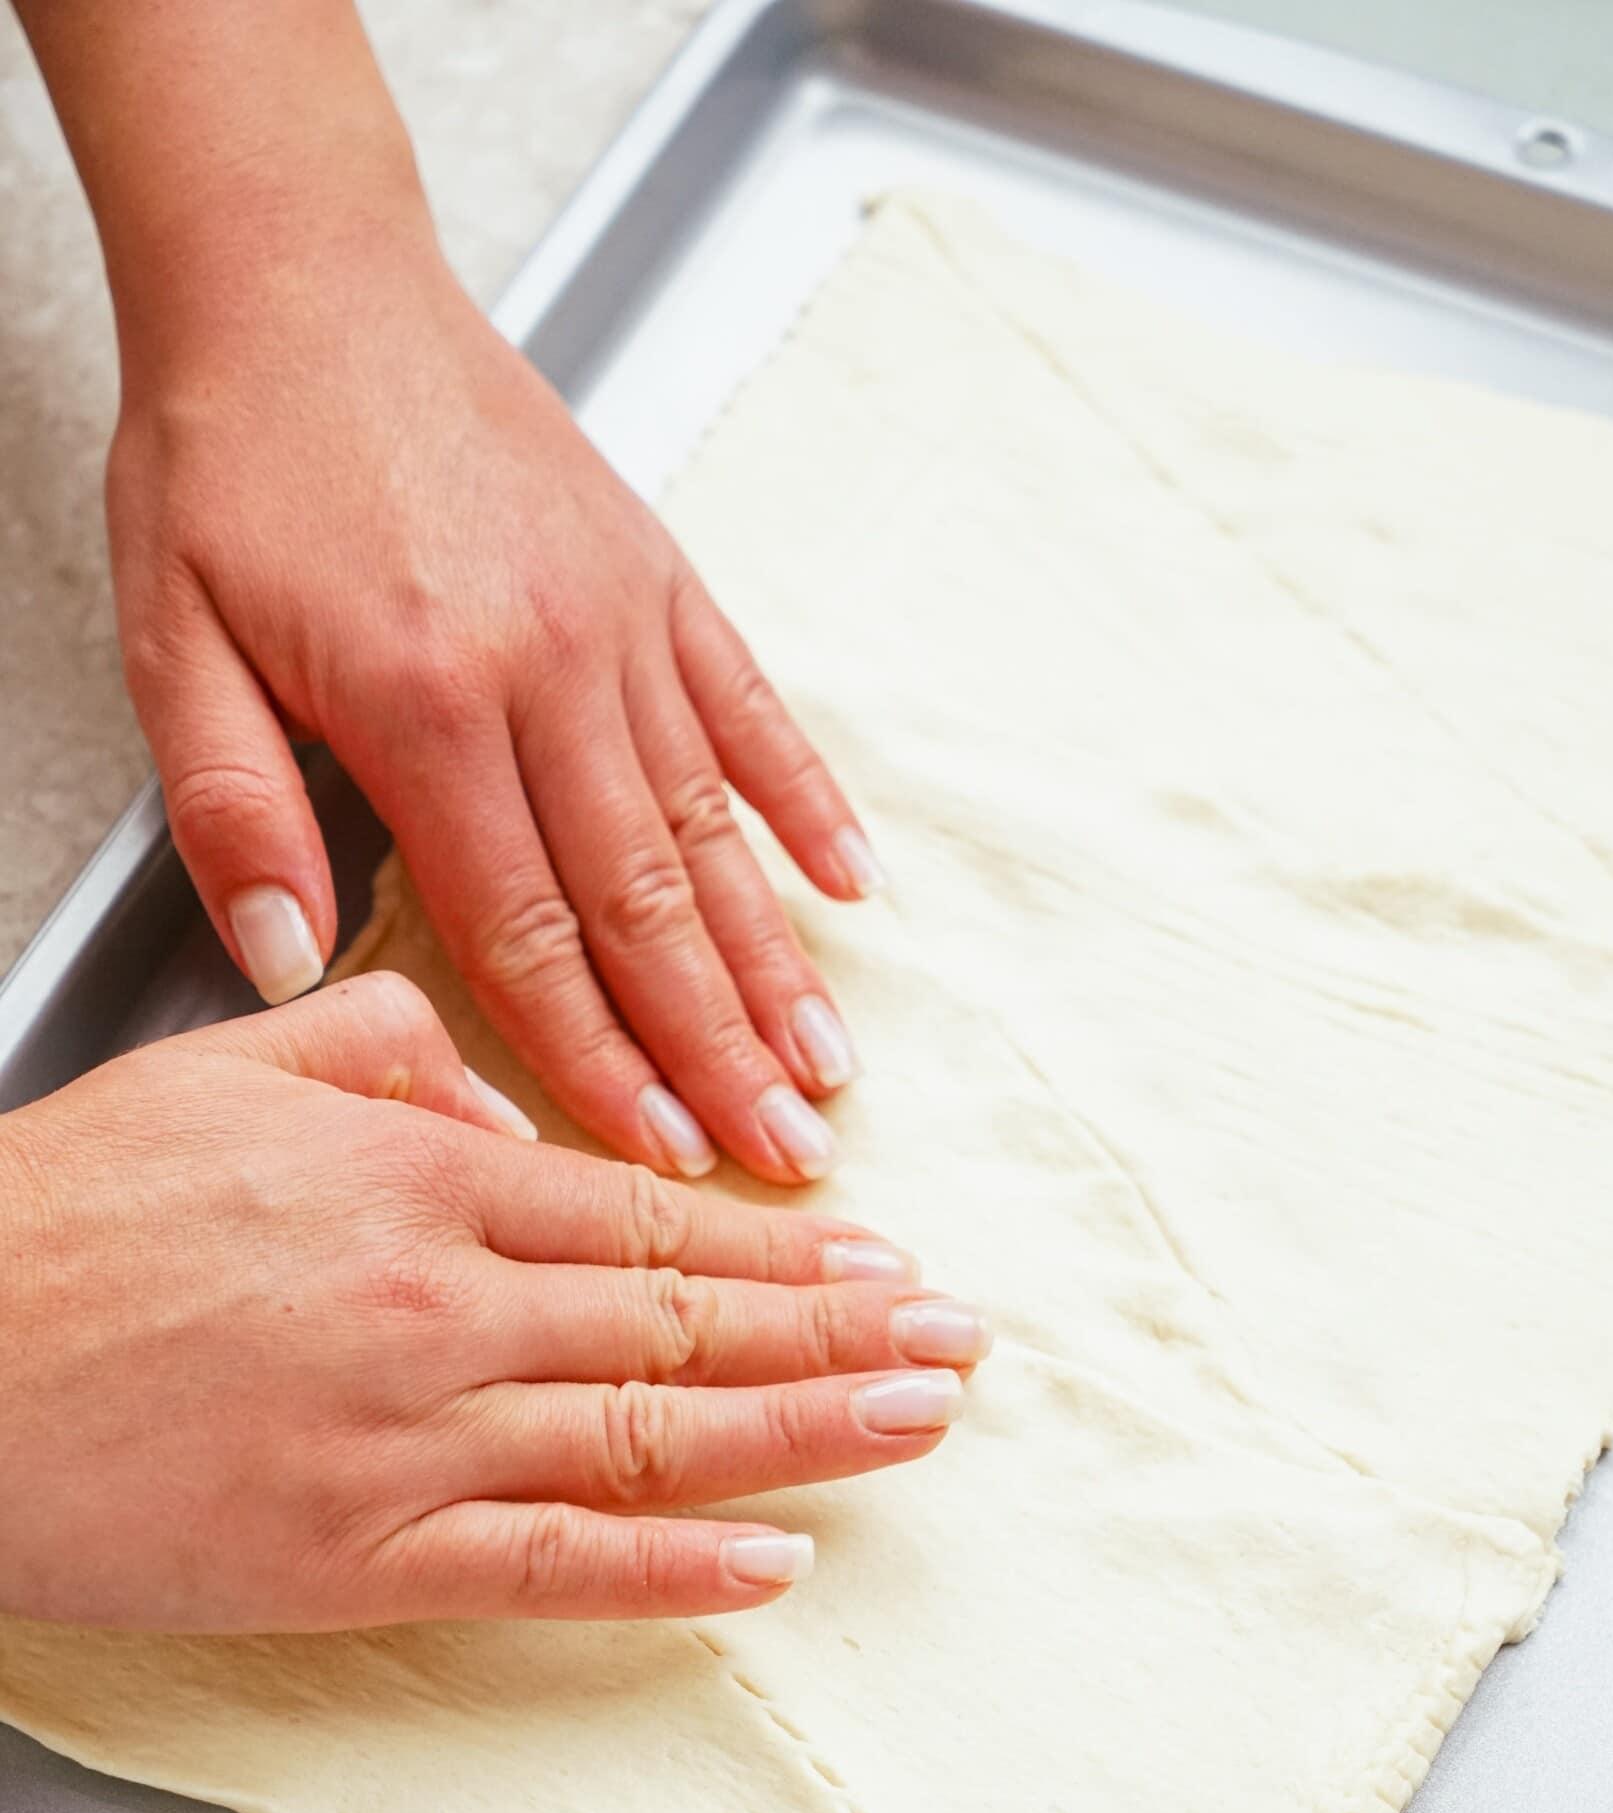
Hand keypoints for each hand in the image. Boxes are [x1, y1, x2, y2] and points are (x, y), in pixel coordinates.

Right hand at [0, 979, 989, 1632]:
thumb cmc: (54, 1221)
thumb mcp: (222, 1067)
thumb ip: (382, 1049)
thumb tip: (505, 1091)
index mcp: (414, 1176)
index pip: (646, 1215)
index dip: (782, 1245)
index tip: (879, 1255)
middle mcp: (440, 1302)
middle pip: (683, 1320)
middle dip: (843, 1329)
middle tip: (957, 1341)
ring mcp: (408, 1439)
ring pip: (651, 1434)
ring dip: (809, 1430)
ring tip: (921, 1421)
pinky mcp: (355, 1558)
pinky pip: (550, 1566)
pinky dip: (672, 1569)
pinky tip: (775, 1563)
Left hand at [105, 227, 879, 1188]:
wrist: (304, 273)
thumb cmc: (233, 452)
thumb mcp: (174, 636)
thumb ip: (235, 810)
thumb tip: (288, 965)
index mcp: (426, 704)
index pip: (528, 930)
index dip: (600, 1059)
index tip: (660, 1153)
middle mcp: (548, 669)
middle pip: (648, 903)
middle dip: (722, 1047)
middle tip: (787, 1153)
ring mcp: (619, 619)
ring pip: (713, 826)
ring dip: (776, 958)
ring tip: (832, 1060)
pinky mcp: (657, 572)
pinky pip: (750, 706)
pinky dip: (807, 800)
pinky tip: (852, 886)